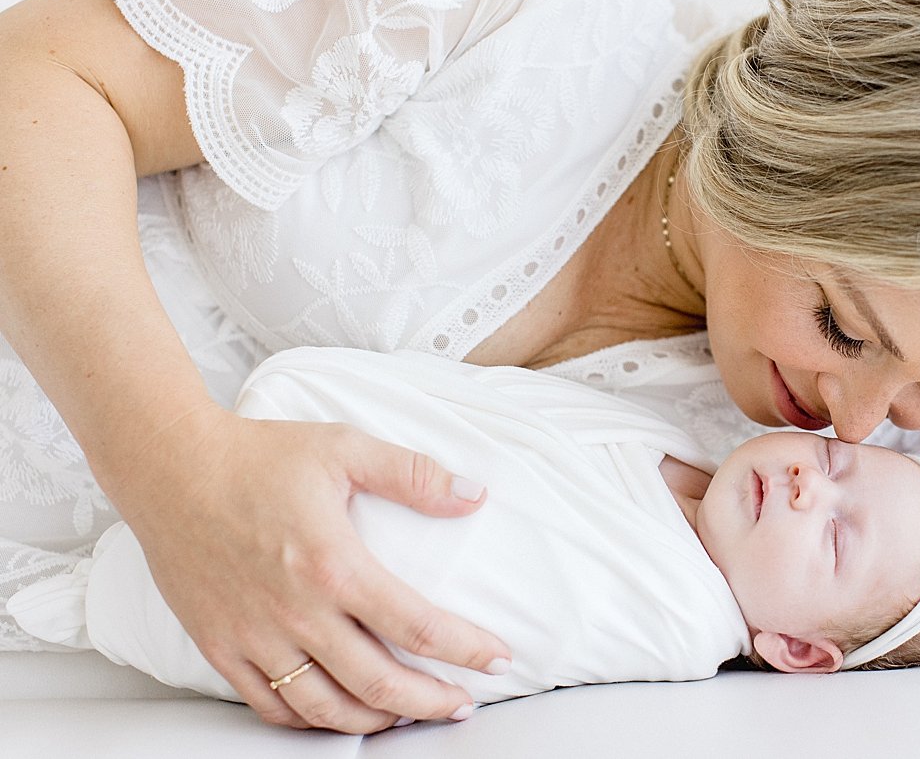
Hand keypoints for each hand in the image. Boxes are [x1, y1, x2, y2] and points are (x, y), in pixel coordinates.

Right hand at [119, 404, 508, 731]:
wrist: (170, 467)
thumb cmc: (258, 456)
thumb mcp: (346, 448)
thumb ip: (414, 475)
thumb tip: (475, 494)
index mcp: (335, 565)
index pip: (418, 626)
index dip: (467, 650)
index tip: (498, 659)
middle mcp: (296, 612)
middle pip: (379, 684)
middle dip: (432, 702)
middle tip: (462, 704)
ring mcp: (254, 637)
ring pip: (326, 708)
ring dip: (378, 721)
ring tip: (410, 715)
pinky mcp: (220, 647)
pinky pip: (271, 708)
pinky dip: (312, 722)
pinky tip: (341, 714)